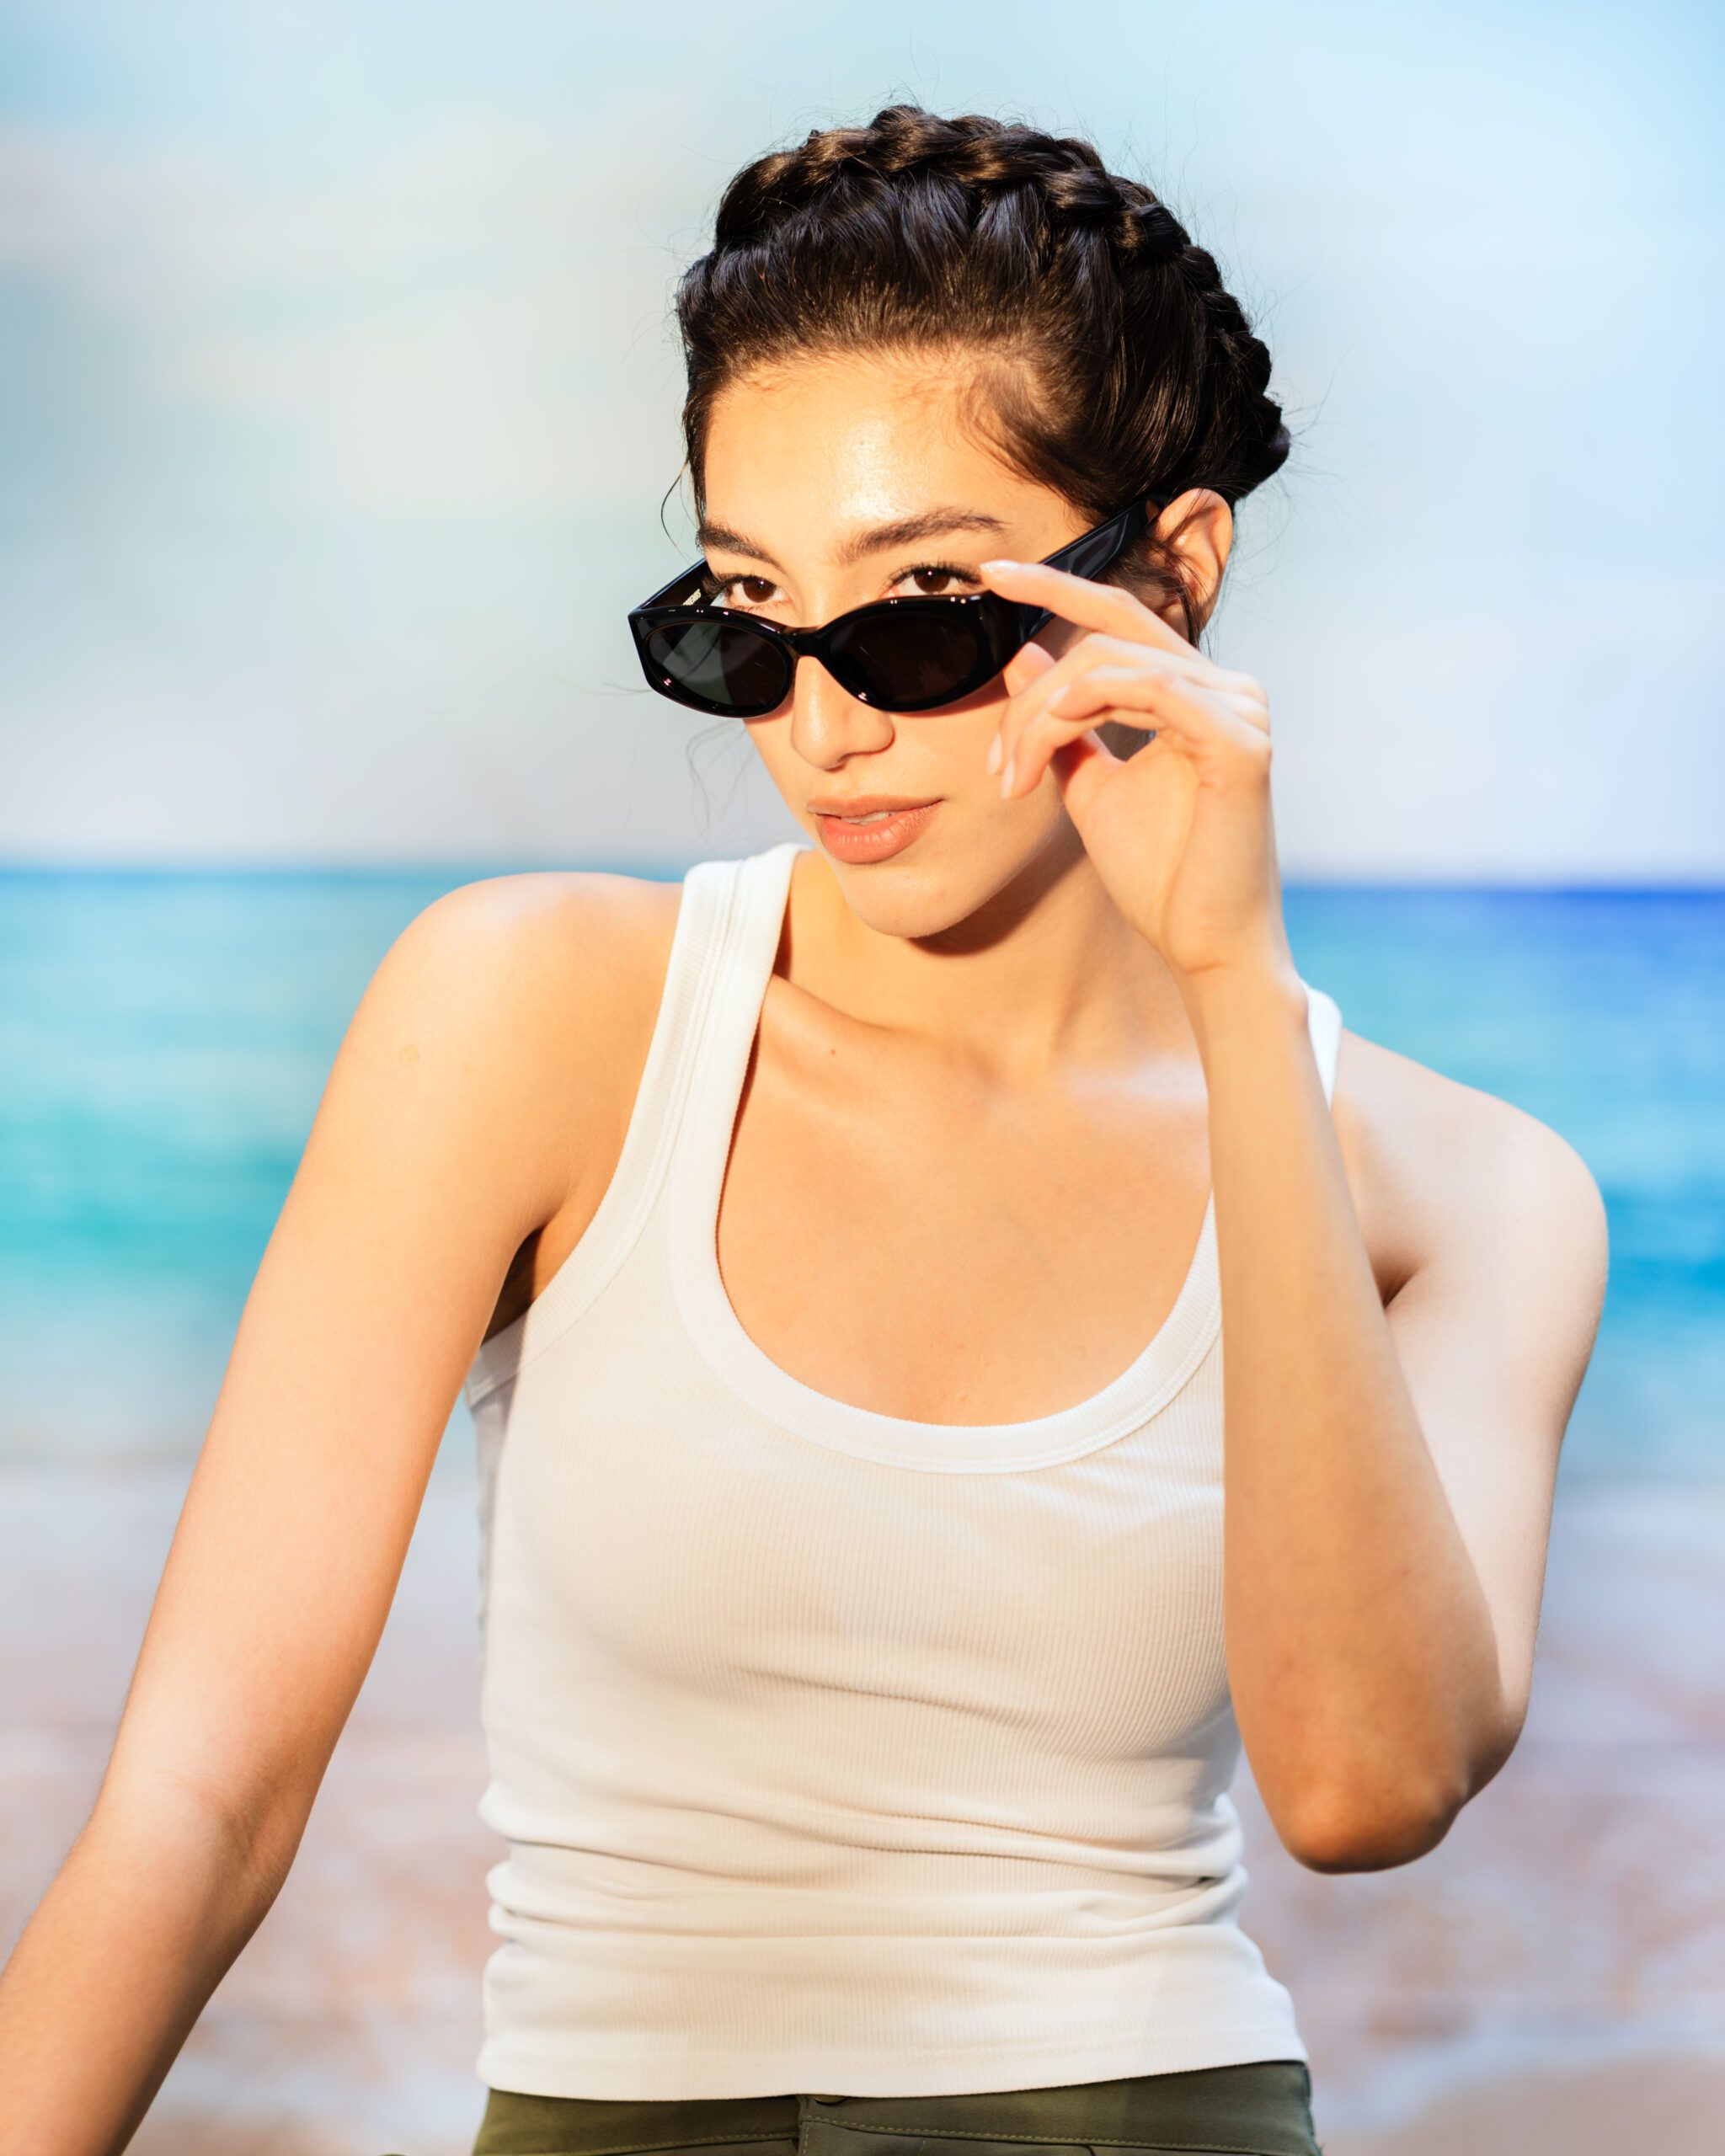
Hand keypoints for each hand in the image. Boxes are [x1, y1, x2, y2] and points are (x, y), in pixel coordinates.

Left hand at [979, 556, 1298, 994]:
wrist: (1203, 945)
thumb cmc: (1160, 875)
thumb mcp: (1089, 783)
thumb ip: (1060, 722)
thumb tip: (1019, 654)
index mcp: (1195, 690)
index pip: (1118, 614)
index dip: (1055, 586)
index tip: (989, 575)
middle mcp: (1227, 686)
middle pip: (1103, 639)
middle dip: (1032, 695)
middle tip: (998, 764)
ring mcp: (1241, 709)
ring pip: (1110, 666)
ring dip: (1042, 718)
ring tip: (1016, 780)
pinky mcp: (1242, 743)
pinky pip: (1152, 689)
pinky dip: (1089, 706)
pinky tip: (1053, 739)